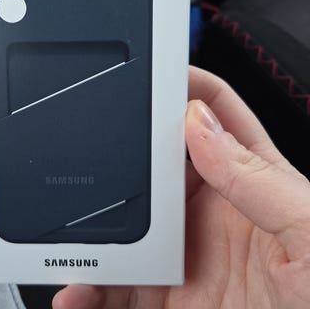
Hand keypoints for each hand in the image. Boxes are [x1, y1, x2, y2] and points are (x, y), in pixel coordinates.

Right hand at [53, 66, 309, 308]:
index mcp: (247, 178)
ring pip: (122, 222)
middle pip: (152, 161)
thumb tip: (199, 124)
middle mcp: (207, 209)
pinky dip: (90, 286)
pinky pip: (114, 282)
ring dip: (92, 228)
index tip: (150, 72)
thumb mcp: (308, 230)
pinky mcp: (161, 293)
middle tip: (90, 159)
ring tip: (72, 236)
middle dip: (118, 153)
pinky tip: (81, 291)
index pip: (212, 112)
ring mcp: (181, 251)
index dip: (182, 85)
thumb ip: (255, 177)